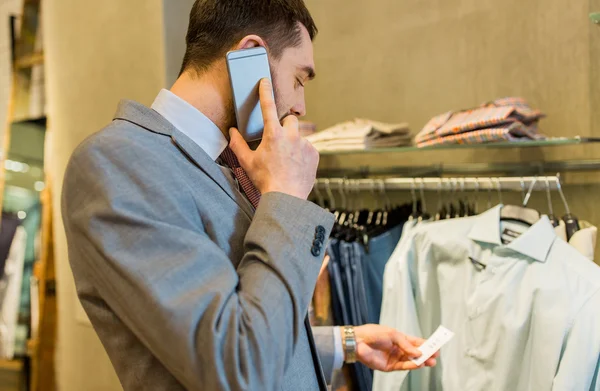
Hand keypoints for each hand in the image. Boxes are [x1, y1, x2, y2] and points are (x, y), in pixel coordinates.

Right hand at [229, 78, 318, 199]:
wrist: (286, 197)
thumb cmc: (265, 180)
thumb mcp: (247, 162)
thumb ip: (238, 145)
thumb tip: (231, 132)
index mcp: (273, 135)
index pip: (268, 107)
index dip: (265, 91)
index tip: (265, 81)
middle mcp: (291, 136)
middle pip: (290, 119)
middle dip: (284, 125)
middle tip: (278, 139)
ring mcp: (305, 145)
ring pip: (300, 135)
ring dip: (293, 142)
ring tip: (287, 159)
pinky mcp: (315, 154)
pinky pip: (308, 148)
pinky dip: (302, 154)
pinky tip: (295, 166)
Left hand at [352, 324, 438, 370]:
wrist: (358, 342)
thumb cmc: (373, 333)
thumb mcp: (393, 334)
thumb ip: (406, 344)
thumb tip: (418, 352)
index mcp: (399, 338)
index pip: (415, 342)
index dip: (426, 344)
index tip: (436, 346)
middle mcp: (398, 348)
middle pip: (415, 353)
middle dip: (426, 354)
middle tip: (436, 355)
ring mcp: (394, 358)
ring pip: (411, 360)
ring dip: (421, 361)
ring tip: (430, 361)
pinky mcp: (389, 366)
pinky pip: (403, 366)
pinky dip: (412, 365)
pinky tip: (419, 363)